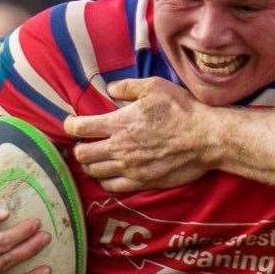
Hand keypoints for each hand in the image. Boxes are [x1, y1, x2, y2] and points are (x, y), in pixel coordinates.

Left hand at [66, 78, 216, 192]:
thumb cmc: (181, 109)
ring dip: (90, 165)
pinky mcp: (142, 182)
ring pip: (94, 172)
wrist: (205, 138)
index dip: (69, 126)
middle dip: (78, 149)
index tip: (71, 124)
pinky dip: (106, 181)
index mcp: (118, 123)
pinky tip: (109, 174)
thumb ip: (126, 87)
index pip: (80, 128)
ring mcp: (130, 168)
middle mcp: (119, 148)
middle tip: (83, 144)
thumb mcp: (154, 87)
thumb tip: (110, 89)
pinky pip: (113, 187)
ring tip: (95, 159)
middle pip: (82, 155)